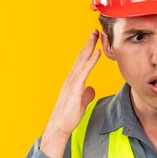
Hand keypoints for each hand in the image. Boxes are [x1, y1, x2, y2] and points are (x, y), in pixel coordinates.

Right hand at [40, 30, 100, 157]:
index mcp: (73, 81)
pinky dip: (91, 60)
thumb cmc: (69, 116)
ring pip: (82, 60)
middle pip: (81, 57)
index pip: (82, 63)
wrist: (60, 125)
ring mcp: (72, 82)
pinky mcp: (75, 87)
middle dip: (88, 43)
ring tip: (96, 36)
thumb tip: (91, 89)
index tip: (94, 41)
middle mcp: (71, 78)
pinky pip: (84, 71)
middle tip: (95, 31)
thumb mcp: (81, 103)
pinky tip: (96, 52)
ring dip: (89, 47)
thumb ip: (86, 94)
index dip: (88, 51)